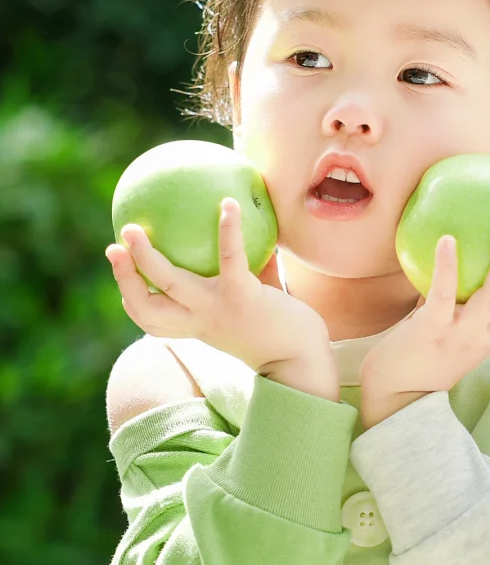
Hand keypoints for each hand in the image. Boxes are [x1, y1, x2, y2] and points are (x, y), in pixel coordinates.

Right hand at [105, 198, 331, 374]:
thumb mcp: (256, 303)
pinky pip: (229, 259)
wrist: (303, 360)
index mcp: (196, 325)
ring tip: (133, 228)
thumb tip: (249, 231)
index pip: (151, 320)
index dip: (131, 297)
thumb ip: (250, 273)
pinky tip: (228, 203)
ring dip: (146, 258)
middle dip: (124, 278)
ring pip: (168, 284)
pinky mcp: (241, 297)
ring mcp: (216, 310)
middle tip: (112, 247)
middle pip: (145, 308)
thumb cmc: (281, 330)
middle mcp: (199, 321)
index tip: (121, 273)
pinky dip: (227, 231)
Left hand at [359, 230, 489, 406]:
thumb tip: (459, 257)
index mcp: (489, 339)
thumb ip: (459, 304)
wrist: (391, 391)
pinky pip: (443, 295)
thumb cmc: (419, 355)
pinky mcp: (431, 330)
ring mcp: (458, 336)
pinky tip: (446, 241)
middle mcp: (481, 339)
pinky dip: (447, 267)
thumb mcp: (451, 333)